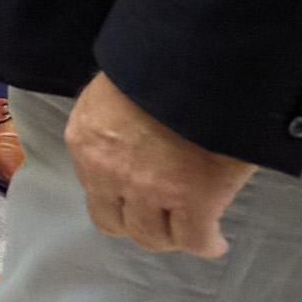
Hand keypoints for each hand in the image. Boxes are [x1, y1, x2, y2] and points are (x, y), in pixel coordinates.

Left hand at [65, 75, 259, 256]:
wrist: (199, 57)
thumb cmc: (160, 63)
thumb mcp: (118, 89)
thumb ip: (116, 121)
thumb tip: (135, 136)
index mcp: (86, 140)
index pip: (93, 188)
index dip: (117, 199)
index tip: (135, 200)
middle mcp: (108, 171)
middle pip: (115, 222)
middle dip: (139, 225)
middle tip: (163, 222)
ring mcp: (150, 188)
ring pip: (153, 236)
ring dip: (171, 237)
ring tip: (190, 232)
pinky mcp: (194, 198)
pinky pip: (196, 238)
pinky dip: (206, 244)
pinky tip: (215, 242)